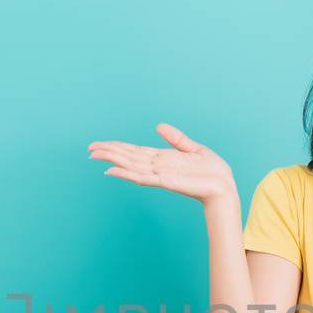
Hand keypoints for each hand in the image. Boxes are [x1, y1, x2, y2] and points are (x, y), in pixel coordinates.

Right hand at [87, 123, 237, 204]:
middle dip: (108, 152)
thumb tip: (158, 126)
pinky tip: (112, 170)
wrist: (224, 186)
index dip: (117, 147)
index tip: (100, 145)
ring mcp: (159, 175)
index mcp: (163, 158)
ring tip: (95, 155)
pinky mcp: (165, 182)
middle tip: (89, 149)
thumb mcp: (193, 148)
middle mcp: (157, 167)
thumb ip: (175, 138)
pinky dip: (126, 174)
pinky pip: (142, 177)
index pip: (134, 151)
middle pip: (127, 157)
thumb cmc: (211, 171)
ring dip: (112, 160)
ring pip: (130, 166)